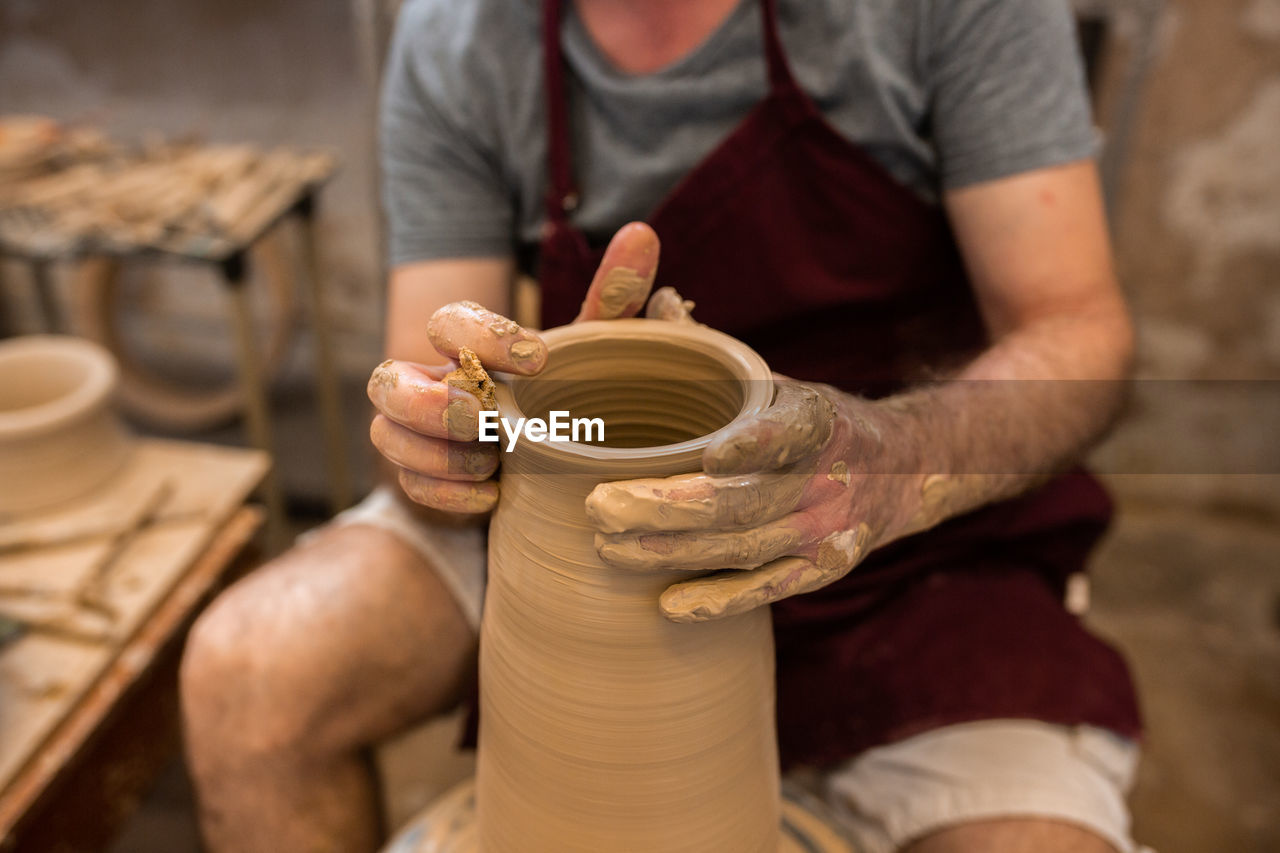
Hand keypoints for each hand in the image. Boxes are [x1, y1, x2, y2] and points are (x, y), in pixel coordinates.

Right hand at [366, 222, 661, 513]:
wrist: (562, 459)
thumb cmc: (571, 390)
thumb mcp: (594, 348)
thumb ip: (614, 297)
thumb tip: (642, 236)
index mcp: (471, 345)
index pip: (447, 321)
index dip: (481, 336)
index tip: (540, 359)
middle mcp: (434, 383)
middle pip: (383, 380)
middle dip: (425, 401)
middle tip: (481, 414)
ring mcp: (423, 434)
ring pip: (383, 434)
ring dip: (433, 451)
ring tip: (491, 461)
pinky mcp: (428, 479)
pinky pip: (408, 486)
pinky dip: (445, 493)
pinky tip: (494, 496)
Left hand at [586, 379, 920, 621]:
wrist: (902, 471)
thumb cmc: (810, 421)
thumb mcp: (775, 379)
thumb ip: (715, 351)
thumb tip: (659, 302)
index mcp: (819, 421)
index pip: (792, 431)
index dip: (757, 444)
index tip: (713, 455)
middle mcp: (828, 479)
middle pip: (745, 502)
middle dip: (669, 508)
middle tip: (599, 506)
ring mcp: (826, 531)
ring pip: (745, 547)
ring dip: (674, 552)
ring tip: (607, 546)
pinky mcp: (821, 570)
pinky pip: (768, 589)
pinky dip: (720, 600)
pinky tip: (667, 605)